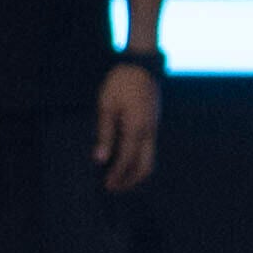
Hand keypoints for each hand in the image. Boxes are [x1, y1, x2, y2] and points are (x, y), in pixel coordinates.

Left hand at [93, 56, 160, 194]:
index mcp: (136, 127)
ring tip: (118, 179)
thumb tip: (99, 160)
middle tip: (113, 188)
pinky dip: (138, 161)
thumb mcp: (106, 106)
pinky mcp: (153, 124)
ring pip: (150, 159)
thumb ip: (104, 134)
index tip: (106, 186)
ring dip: (135, 173)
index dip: (117, 176)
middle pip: (145, 166)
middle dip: (129, 180)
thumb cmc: (120, 83)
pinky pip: (149, 150)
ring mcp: (153, 128)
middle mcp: (149, 131)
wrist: (141, 64)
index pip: (127, 160)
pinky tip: (125, 163)